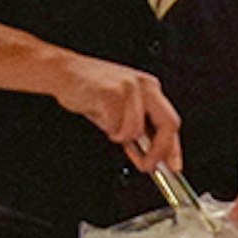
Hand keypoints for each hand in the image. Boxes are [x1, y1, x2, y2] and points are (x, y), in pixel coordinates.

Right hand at [51, 55, 182, 172]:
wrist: (63, 71)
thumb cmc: (91, 90)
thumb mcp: (121, 111)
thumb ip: (137, 131)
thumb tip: (149, 156)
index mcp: (150, 88)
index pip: (171, 122)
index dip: (173, 148)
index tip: (173, 166)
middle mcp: (144, 85)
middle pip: (168, 123)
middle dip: (158, 150)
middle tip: (147, 165)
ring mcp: (129, 87)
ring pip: (135, 129)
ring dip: (120, 136)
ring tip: (109, 125)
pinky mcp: (111, 92)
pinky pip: (115, 125)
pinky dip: (107, 128)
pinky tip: (100, 116)